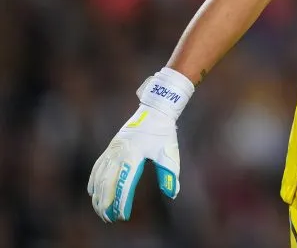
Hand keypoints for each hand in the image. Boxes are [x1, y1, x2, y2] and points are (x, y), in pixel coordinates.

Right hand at [87, 68, 193, 221]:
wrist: (155, 110)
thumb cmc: (164, 132)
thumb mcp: (169, 152)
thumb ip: (170, 173)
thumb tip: (172, 193)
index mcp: (134, 154)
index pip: (124, 183)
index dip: (122, 201)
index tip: (122, 216)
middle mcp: (119, 153)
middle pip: (107, 183)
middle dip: (106, 203)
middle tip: (109, 218)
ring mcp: (112, 150)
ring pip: (99, 177)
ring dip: (98, 195)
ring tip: (100, 211)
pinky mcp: (110, 148)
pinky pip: (97, 167)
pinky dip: (93, 181)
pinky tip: (92, 193)